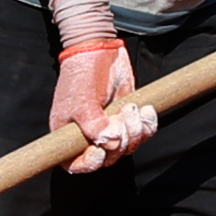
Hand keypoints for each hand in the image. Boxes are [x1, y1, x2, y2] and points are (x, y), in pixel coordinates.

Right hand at [51, 38, 156, 173]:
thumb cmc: (82, 76)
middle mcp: (89, 137)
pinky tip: (146, 110)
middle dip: (120, 140)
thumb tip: (111, 145)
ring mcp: (109, 129)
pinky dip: (147, 126)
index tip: (100, 150)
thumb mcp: (82, 102)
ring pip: (127, 147)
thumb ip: (94, 127)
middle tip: (121, 117)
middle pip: (108, 157)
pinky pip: (141, 135)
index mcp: (68, 136)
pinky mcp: (126, 120)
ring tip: (132, 108)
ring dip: (135, 131)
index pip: (76, 165)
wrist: (99, 51)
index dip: (90, 164)